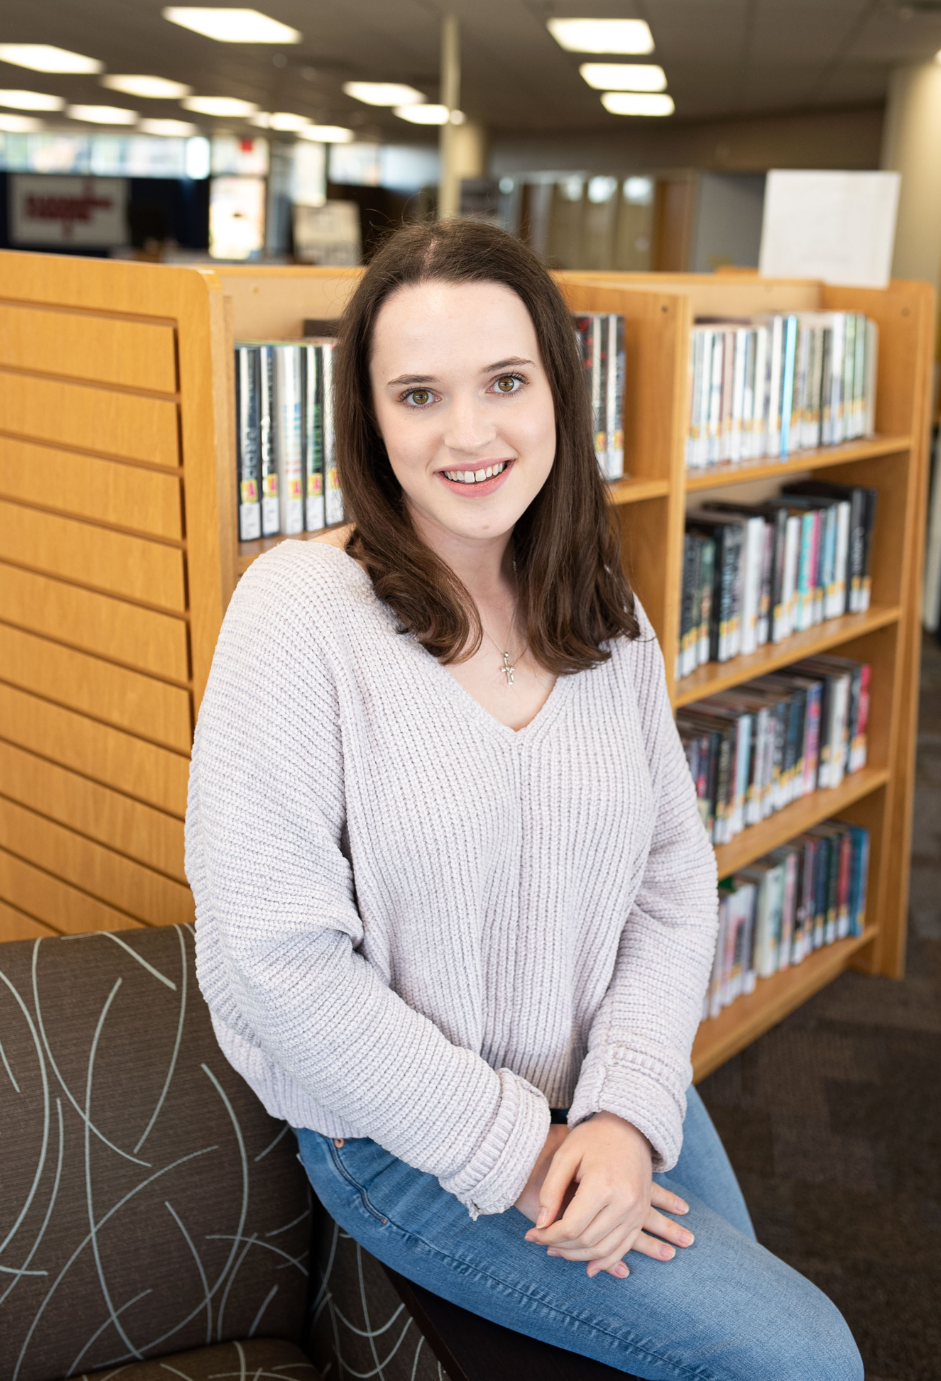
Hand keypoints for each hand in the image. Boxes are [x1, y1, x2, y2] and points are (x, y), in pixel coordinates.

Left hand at [520, 1112, 693, 1278]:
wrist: (630, 1128)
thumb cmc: (593, 1138)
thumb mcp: (566, 1155)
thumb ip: (551, 1190)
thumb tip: (541, 1224)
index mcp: (603, 1186)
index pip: (571, 1227)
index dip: (548, 1235)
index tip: (531, 1233)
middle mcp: (624, 1203)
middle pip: (587, 1241)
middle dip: (559, 1246)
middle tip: (539, 1242)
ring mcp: (636, 1212)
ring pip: (604, 1250)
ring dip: (578, 1257)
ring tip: (556, 1250)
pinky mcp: (641, 1216)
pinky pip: (624, 1248)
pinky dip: (606, 1262)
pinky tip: (588, 1267)